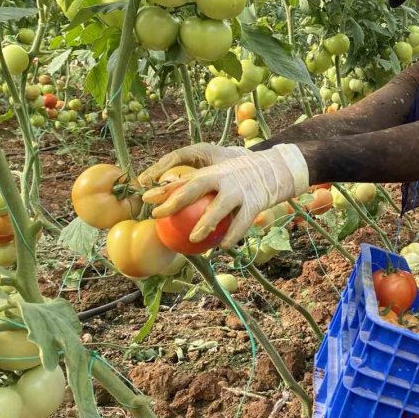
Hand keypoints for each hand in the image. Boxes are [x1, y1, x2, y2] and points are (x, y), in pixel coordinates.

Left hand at [142, 144, 308, 248]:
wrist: (273, 170)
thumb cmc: (236, 178)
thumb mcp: (218, 177)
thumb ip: (197, 189)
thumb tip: (168, 206)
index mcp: (211, 171)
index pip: (183, 179)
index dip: (163, 188)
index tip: (145, 199)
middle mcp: (223, 178)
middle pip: (196, 187)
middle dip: (176, 200)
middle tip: (159, 215)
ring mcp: (239, 191)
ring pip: (220, 208)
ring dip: (205, 223)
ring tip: (193, 238)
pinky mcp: (254, 202)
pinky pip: (241, 223)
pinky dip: (232, 235)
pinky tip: (222, 247)